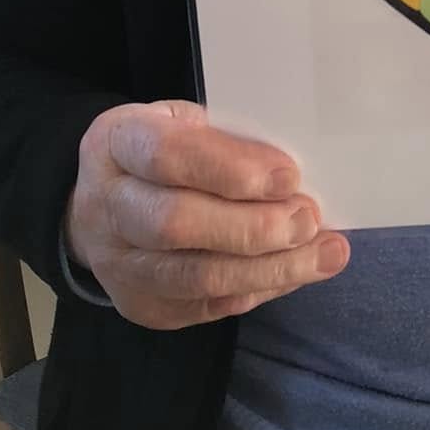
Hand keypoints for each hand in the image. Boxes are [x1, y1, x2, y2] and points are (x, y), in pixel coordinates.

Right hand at [65, 100, 347, 329]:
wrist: (107, 205)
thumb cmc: (165, 152)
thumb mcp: (187, 123)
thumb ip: (229, 140)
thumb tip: (294, 176)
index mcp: (116, 143)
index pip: (167, 156)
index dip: (230, 169)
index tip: (288, 176)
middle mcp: (106, 207)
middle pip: (176, 225)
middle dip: (253, 226)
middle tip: (308, 218)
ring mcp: (119, 264)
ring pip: (196, 277)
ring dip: (270, 268)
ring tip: (323, 254)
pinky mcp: (142, 305)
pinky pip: (208, 306)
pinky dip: (261, 288)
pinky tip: (297, 270)